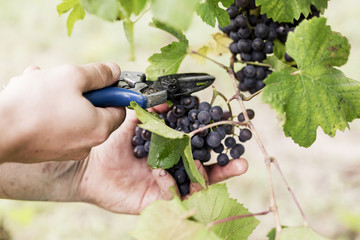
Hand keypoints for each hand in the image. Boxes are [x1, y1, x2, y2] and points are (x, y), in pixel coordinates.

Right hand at [0, 63, 125, 162]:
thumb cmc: (36, 103)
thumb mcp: (73, 76)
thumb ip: (99, 73)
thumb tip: (115, 71)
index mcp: (99, 128)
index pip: (119, 109)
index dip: (112, 91)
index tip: (100, 80)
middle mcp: (87, 144)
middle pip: (94, 111)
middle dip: (79, 91)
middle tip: (61, 79)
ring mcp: (67, 150)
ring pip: (71, 115)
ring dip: (59, 96)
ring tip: (36, 83)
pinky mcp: (48, 151)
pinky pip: (56, 125)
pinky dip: (47, 110)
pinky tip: (28, 97)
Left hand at [75, 105, 248, 213]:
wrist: (88, 166)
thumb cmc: (112, 144)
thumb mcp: (134, 123)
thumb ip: (151, 110)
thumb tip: (167, 97)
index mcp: (171, 150)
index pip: (199, 147)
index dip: (214, 139)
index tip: (227, 129)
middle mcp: (173, 169)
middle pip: (205, 171)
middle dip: (225, 167)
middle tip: (241, 161)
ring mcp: (166, 186)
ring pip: (195, 187)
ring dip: (208, 178)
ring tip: (212, 167)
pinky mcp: (154, 201)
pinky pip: (171, 195)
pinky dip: (170, 184)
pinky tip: (160, 172)